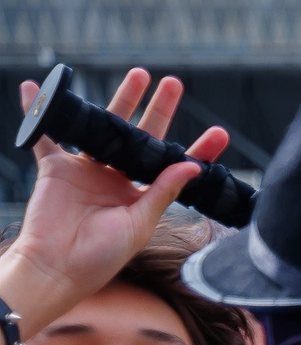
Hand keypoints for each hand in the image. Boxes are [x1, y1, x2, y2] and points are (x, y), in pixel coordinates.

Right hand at [4, 68, 229, 335]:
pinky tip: (36, 87)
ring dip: (120, 100)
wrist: (57, 268)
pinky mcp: (56, 166)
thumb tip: (194, 165)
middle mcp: (116, 177)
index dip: (196, 149)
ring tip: (138, 76)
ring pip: (105, 127)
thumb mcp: (140, 223)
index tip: (220, 132)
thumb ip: (163, 192)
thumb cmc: (102, 255)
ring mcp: (86, 169)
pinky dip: (37, 112)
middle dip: (159, 109)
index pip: (173, 165)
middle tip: (173, 83)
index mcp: (141, 193)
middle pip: (141, 135)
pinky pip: (45, 134)